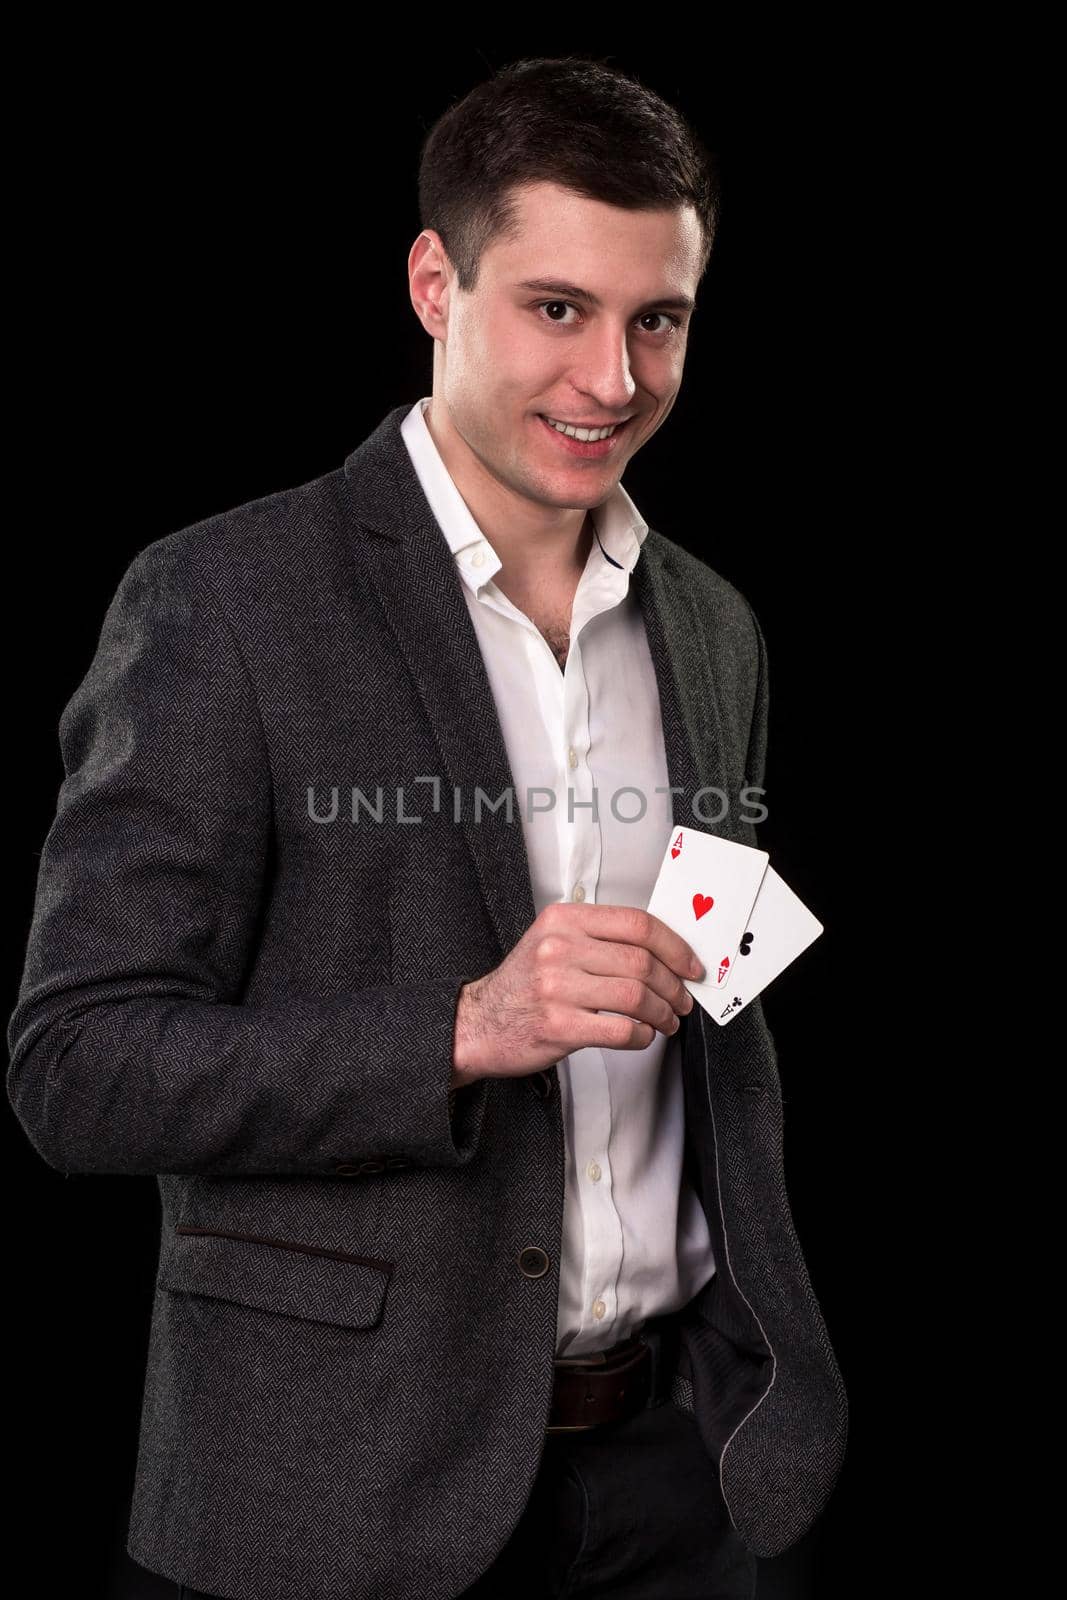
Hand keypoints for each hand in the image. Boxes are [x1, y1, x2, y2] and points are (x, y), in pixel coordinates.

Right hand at [451, 902, 703, 1085]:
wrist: (478, 1024)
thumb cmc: (523, 986)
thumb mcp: (553, 942)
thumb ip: (600, 939)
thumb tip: (664, 953)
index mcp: (563, 920)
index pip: (636, 924)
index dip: (674, 946)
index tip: (690, 964)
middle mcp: (559, 948)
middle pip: (642, 961)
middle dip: (673, 985)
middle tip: (682, 1000)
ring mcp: (557, 987)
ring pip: (636, 995)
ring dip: (662, 1013)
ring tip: (666, 1021)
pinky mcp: (558, 1026)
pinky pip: (621, 1030)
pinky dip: (642, 1036)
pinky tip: (641, 1036)